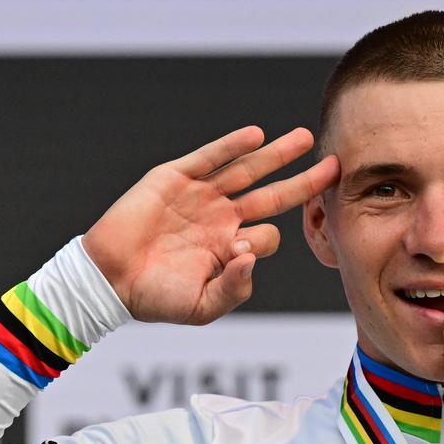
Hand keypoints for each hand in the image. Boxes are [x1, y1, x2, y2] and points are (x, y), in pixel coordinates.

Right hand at [82, 126, 337, 324]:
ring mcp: (199, 196)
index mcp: (228, 248)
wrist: (108, 279)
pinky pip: (209, 158)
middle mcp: (220, 218)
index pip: (267, 237)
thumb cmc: (154, 298)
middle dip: (303, 182)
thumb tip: (252, 256)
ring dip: (277, 154)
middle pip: (273, 196)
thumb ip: (234, 290)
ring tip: (304, 138)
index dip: (264, 242)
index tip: (242, 252)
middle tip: (335, 167)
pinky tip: (256, 136)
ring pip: (247, 171)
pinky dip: (231, 146)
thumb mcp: (201, 307)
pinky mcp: (174, 178)